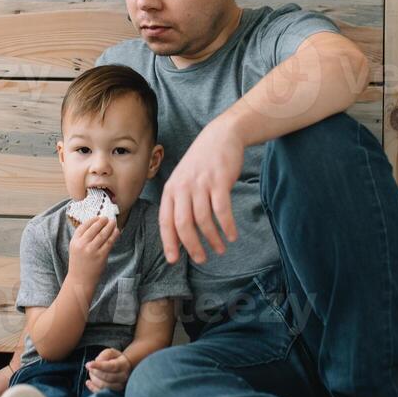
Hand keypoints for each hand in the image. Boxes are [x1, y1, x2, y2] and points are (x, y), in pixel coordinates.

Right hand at [68, 214, 118, 279]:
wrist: (80, 281)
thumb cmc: (79, 264)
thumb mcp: (75, 249)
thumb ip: (82, 238)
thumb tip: (96, 226)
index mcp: (74, 242)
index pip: (83, 226)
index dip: (92, 220)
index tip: (98, 217)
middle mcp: (82, 245)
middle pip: (94, 228)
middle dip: (102, 221)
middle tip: (108, 218)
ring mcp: (92, 250)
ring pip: (103, 234)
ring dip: (110, 227)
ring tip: (113, 223)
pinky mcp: (101, 256)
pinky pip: (109, 243)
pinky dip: (114, 236)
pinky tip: (117, 232)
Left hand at [85, 348, 132, 392]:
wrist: (124, 367)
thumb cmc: (115, 359)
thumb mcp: (110, 352)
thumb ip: (104, 355)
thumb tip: (97, 361)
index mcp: (123, 365)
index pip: (111, 367)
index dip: (99, 366)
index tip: (88, 364)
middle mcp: (123, 377)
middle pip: (107, 377)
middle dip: (95, 372)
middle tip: (89, 367)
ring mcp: (120, 386)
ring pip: (104, 386)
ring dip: (94, 379)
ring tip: (91, 372)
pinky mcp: (114, 393)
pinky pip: (102, 392)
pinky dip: (93, 388)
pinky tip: (88, 382)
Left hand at [159, 119, 242, 264]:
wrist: (221, 136)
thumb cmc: (201, 164)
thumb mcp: (183, 180)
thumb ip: (180, 203)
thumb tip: (180, 234)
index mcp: (170, 189)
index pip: (165, 221)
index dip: (169, 242)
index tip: (174, 260)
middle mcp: (182, 187)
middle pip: (183, 224)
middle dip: (192, 246)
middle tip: (201, 259)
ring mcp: (201, 184)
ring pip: (203, 220)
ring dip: (212, 239)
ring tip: (220, 249)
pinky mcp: (219, 181)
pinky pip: (222, 210)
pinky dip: (227, 226)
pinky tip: (231, 235)